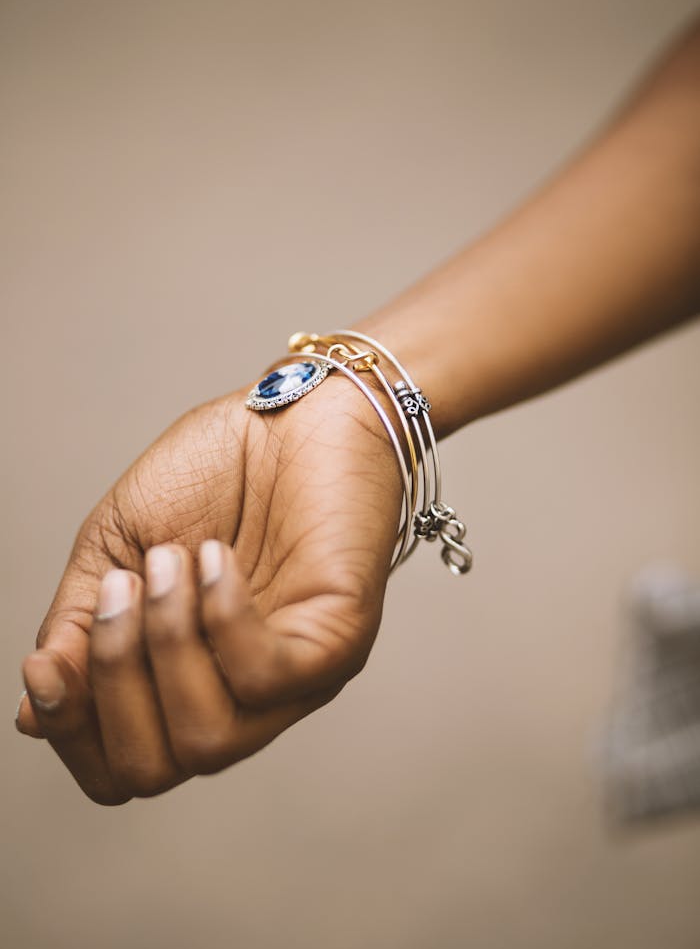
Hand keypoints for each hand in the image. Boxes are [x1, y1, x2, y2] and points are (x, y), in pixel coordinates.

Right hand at [16, 377, 401, 803]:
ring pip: (206, 740)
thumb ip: (79, 629)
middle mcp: (240, 697)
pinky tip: (217, 558)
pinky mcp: (338, 643)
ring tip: (173, 561)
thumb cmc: (212, 471)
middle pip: (154, 770)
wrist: (291, 408)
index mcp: (185, 681)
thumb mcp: (118, 547)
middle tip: (124, 586)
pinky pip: (264, 678)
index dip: (71, 732)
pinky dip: (222, 617)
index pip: (121, 768)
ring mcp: (293, 678)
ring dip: (166, 642)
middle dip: (113, 680)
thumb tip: (33, 713)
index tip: (48, 665)